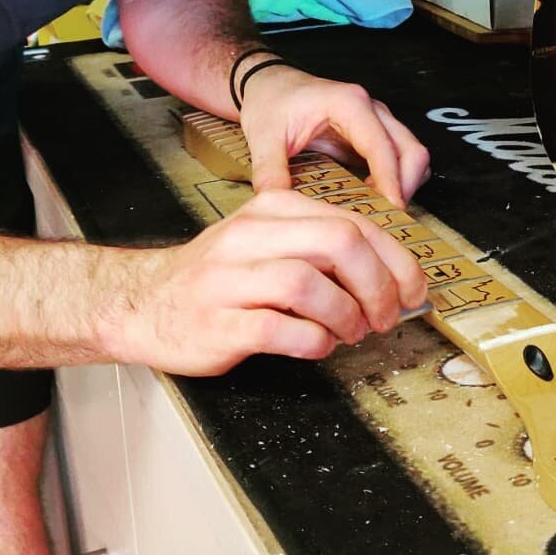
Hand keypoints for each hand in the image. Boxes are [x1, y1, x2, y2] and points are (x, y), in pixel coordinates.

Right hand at [104, 190, 427, 374]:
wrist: (141, 302)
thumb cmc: (219, 277)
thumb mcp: (268, 241)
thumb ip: (322, 248)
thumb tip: (393, 275)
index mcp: (273, 209)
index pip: (353, 223)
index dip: (395, 259)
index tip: (413, 288)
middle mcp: (251, 236)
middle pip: (339, 244)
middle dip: (379, 285)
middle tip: (387, 315)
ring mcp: (230, 280)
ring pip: (310, 284)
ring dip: (347, 315)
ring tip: (351, 332)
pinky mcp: (218, 323)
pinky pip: (280, 330)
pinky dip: (313, 341)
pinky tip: (318, 345)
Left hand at [238, 63, 430, 205]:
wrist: (270, 85)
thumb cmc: (271, 102)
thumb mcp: (264, 137)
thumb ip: (270, 173)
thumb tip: (278, 206)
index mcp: (348, 104)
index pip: (382, 147)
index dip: (390, 181)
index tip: (390, 210)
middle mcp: (371, 109)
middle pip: (412, 150)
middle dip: (406, 187)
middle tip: (384, 216)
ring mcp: (377, 120)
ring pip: (413, 155)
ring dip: (404, 184)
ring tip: (377, 209)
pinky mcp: (375, 134)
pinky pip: (401, 159)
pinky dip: (397, 180)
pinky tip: (372, 197)